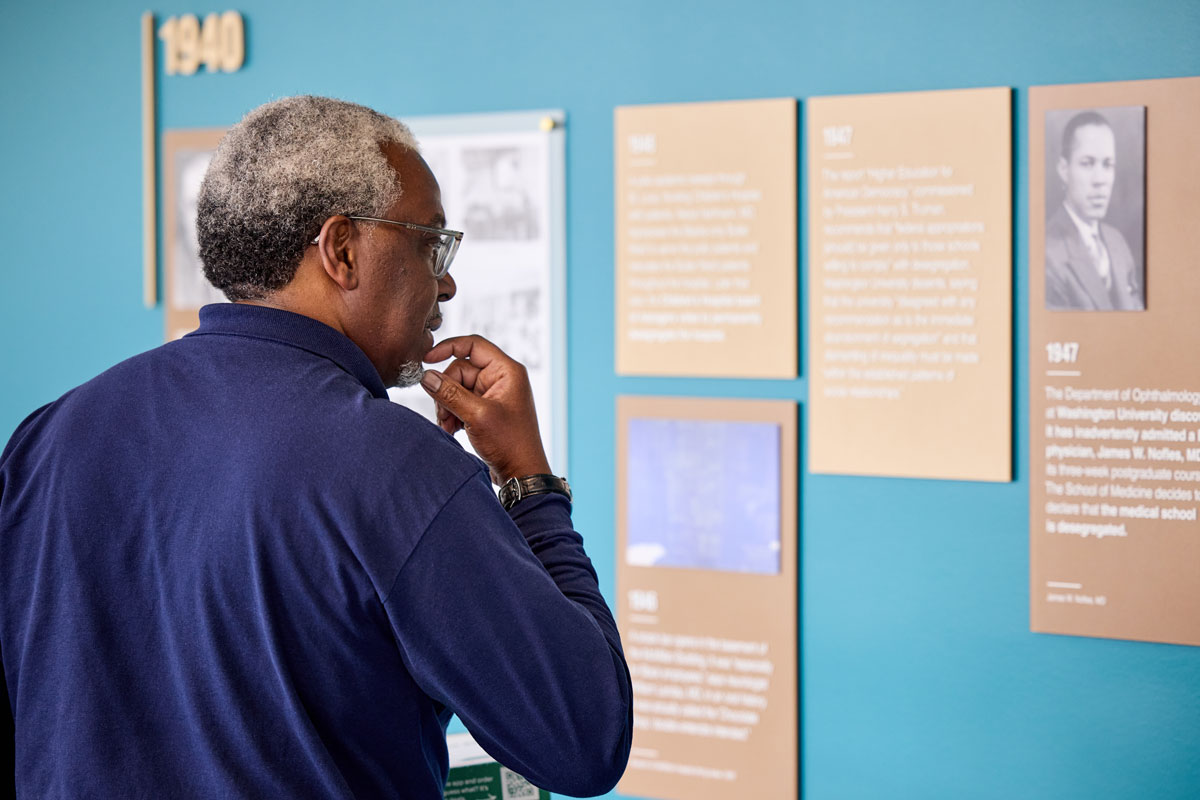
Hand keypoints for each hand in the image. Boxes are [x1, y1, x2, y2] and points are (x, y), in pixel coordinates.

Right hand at [421, 335, 550, 484]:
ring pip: (457, 388)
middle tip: (443, 415)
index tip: (427, 359)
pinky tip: (452, 430)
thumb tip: (426, 376)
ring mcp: (493, 395)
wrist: (522, 474)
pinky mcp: (486, 410)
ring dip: (447, 406)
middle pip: (460, 370)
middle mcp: (501, 379)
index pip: (473, 345)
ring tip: (447, 426)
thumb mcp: (477, 415)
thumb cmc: (510, 443)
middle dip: (446, 391)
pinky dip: (453, 414)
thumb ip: (449, 393)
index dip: (448, 347)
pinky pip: (461, 402)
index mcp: (506, 371)